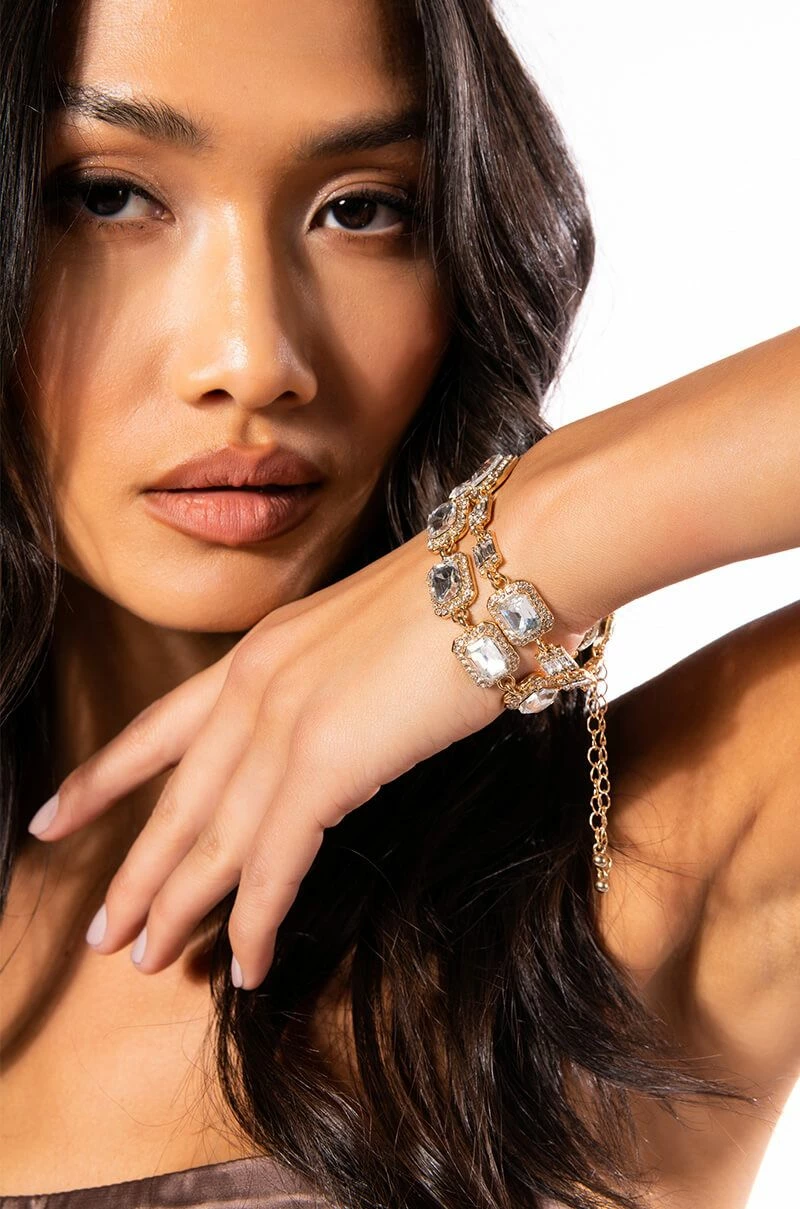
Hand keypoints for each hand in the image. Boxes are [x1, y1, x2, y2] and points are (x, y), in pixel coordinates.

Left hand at [28, 505, 580, 990]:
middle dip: (135, 871)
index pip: (158, 727)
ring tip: (146, 960)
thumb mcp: (369, 636)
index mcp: (260, 651)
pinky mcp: (322, 762)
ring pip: (210, 840)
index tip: (56, 816)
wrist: (502, 567)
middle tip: (104, 930)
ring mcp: (282, 722)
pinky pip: (273, 864)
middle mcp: (253, 686)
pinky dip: (256, 921)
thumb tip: (338, 736)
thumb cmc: (462, 594)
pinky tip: (246, 966)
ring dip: (177, 907)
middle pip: (176, 798)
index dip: (102, 780)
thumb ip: (333, 684)